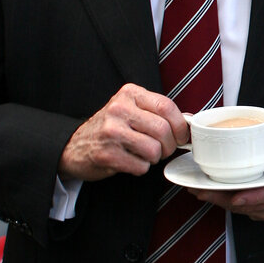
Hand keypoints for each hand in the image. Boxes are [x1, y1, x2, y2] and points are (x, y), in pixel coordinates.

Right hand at [58, 84, 189, 181]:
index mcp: (129, 94)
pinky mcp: (106, 154)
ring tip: (143, 155)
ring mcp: (111, 131)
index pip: (166, 106)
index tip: (182, 136)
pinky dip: (140, 168)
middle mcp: (119, 109)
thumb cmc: (109, 129)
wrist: (74, 146)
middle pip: (163, 130)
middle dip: (169, 146)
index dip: (180, 125)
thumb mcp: (131, 110)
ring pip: (153, 150)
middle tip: (162, 150)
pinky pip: (140, 166)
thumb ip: (157, 113)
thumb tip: (188, 121)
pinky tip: (129, 161)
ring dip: (154, 158)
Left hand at [198, 136, 263, 222]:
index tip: (235, 196)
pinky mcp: (255, 209)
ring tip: (195, 188)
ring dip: (215, 199)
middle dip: (221, 198)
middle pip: (245, 204)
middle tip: (199, 188)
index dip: (252, 198)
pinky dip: (219, 199)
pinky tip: (204, 190)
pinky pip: (234, 206)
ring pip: (235, 207)